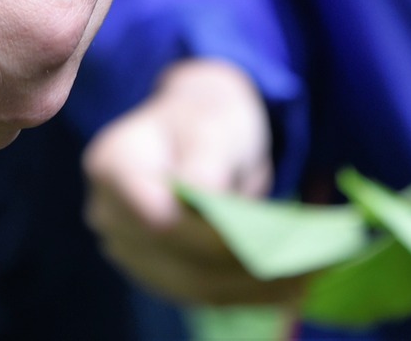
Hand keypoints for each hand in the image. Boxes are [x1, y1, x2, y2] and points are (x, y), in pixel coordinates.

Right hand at [83, 59, 297, 305]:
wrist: (197, 127)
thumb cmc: (206, 117)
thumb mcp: (212, 127)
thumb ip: (207, 171)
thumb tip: (213, 221)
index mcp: (113, 166)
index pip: (160, 219)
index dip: (208, 239)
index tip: (263, 246)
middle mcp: (109, 213)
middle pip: (174, 258)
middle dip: (238, 268)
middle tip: (301, 271)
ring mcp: (127, 246)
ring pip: (189, 285)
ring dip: (247, 289)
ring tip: (302, 283)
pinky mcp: (153, 270)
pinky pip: (198, 292)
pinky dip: (241, 293)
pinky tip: (283, 289)